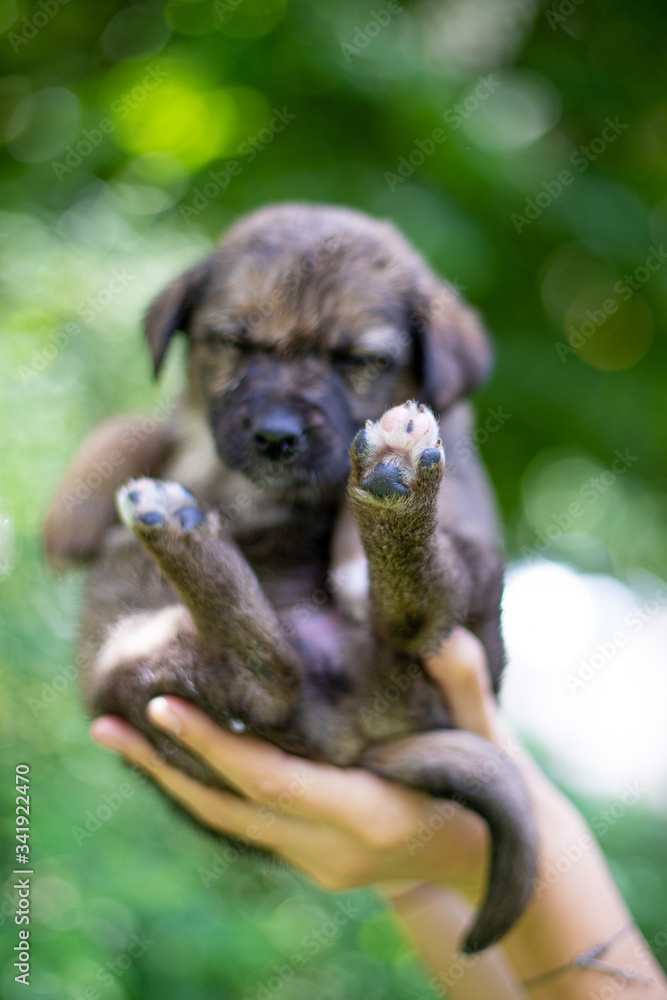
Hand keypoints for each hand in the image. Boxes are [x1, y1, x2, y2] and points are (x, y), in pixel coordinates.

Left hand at [90, 629, 511, 897]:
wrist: (504, 863)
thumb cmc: (499, 788)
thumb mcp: (489, 734)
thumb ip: (465, 682)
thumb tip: (439, 628)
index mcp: (373, 817)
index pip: (274, 782)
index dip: (215, 746)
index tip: (161, 707)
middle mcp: (335, 851)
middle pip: (231, 808)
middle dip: (166, 766)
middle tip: (102, 726)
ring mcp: (321, 864)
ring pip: (230, 822)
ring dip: (172, 780)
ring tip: (114, 738)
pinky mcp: (315, 862)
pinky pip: (247, 824)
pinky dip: (207, 789)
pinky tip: (176, 754)